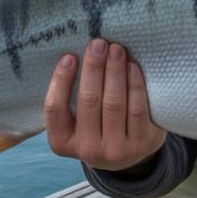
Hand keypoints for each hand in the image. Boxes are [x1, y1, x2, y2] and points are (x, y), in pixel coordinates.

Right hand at [45, 38, 165, 171]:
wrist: (130, 154)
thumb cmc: (96, 126)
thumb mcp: (76, 121)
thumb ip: (71, 96)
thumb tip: (73, 54)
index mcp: (62, 142)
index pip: (55, 108)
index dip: (61, 80)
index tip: (69, 56)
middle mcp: (88, 150)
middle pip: (88, 101)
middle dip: (93, 68)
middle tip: (98, 44)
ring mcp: (116, 150)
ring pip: (114, 104)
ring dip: (114, 72)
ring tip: (116, 49)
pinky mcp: (141, 144)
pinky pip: (137, 109)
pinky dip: (135, 85)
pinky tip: (132, 66)